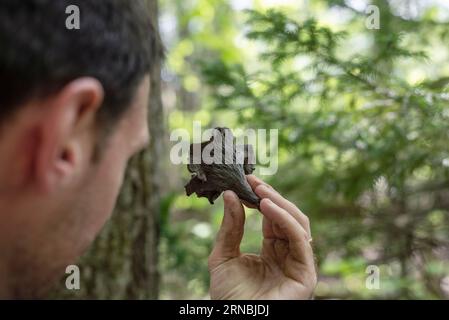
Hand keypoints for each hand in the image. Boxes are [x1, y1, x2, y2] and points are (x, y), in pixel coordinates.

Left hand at [208, 175, 316, 299]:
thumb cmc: (229, 298)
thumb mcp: (223, 257)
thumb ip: (230, 228)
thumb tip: (230, 196)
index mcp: (273, 252)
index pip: (273, 219)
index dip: (262, 199)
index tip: (247, 180)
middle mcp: (288, 256)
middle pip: (288, 218)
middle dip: (271, 197)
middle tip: (253, 180)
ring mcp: (298, 264)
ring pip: (298, 224)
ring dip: (279, 203)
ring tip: (259, 191)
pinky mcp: (305, 274)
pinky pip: (300, 239)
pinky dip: (285, 219)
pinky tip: (266, 206)